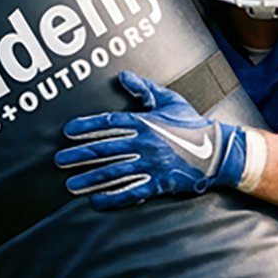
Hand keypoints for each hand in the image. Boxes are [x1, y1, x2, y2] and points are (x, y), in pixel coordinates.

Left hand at [55, 71, 251, 210]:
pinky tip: (96, 201)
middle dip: (80, 155)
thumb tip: (123, 76)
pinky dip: (113, 197)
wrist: (218, 151)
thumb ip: (144, 89)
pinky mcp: (159, 184)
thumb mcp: (169, 101)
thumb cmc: (193, 125)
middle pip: (105, 149)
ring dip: (90, 178)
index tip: (67, 132)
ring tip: (71, 184)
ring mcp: (151, 165)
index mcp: (145, 122)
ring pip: (114, 172)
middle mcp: (145, 143)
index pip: (109, 123)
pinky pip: (132, 192)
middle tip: (59, 160)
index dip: (86, 127)